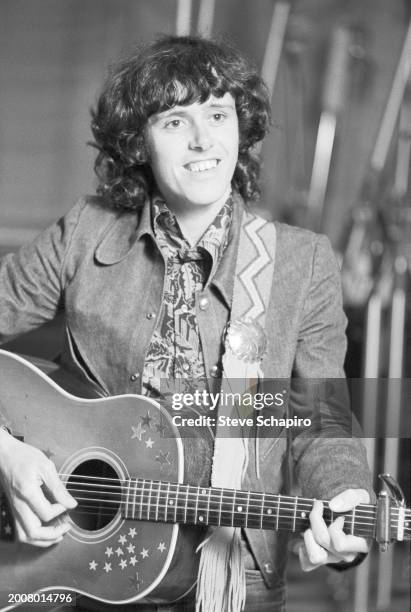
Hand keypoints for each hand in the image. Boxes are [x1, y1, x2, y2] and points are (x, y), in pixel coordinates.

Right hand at [0, 429, 76, 546]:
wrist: (4, 455)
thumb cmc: (24, 457)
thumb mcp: (46, 467)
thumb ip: (59, 488)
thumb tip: (71, 504)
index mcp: (27, 493)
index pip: (46, 514)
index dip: (60, 511)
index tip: (67, 503)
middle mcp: (18, 505)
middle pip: (33, 532)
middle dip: (52, 535)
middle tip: (66, 527)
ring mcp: (14, 509)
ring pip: (24, 536)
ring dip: (42, 540)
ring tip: (58, 535)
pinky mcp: (13, 509)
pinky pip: (20, 530)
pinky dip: (34, 535)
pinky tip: (45, 530)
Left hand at [299, 488, 369, 571]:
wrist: (346, 512)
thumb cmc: (355, 506)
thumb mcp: (359, 496)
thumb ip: (350, 498)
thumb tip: (333, 506)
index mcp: (360, 544)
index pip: (340, 544)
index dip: (334, 528)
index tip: (338, 516)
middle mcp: (347, 555)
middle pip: (324, 541)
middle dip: (316, 520)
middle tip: (318, 507)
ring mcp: (333, 559)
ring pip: (315, 557)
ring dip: (308, 537)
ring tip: (310, 526)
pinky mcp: (321, 560)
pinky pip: (307, 564)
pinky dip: (303, 549)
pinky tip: (307, 535)